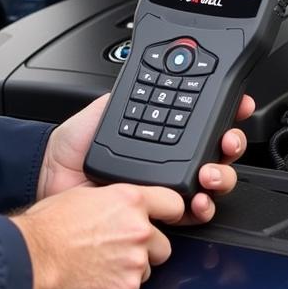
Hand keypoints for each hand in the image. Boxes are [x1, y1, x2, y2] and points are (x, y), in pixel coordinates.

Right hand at [12, 183, 183, 288]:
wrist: (31, 259)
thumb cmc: (48, 227)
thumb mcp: (84, 197)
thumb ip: (114, 202)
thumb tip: (122, 207)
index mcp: (129, 200)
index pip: (173, 203)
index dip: (169, 213)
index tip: (166, 219)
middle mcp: (138, 229)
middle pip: (163, 243)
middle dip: (146, 248)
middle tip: (118, 248)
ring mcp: (135, 261)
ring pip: (147, 268)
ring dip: (131, 269)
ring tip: (101, 264)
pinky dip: (117, 287)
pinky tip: (96, 279)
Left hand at [37, 93, 252, 222]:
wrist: (49, 177)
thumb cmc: (72, 147)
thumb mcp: (106, 108)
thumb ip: (132, 93)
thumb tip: (156, 74)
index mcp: (161, 131)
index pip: (202, 123)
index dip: (225, 113)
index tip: (238, 104)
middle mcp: (169, 159)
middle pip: (216, 152)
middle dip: (230, 145)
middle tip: (226, 142)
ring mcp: (165, 187)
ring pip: (210, 182)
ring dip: (221, 176)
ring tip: (210, 173)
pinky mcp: (158, 214)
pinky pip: (191, 213)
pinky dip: (203, 206)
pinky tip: (199, 199)